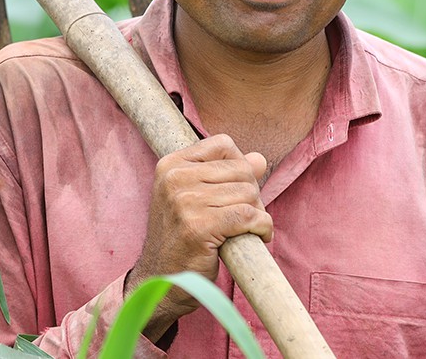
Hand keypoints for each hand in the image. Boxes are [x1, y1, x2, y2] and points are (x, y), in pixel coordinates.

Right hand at [130, 135, 270, 338]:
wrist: (162, 281)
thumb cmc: (182, 239)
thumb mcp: (197, 199)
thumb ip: (227, 175)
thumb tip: (259, 159)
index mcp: (171, 165)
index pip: (223, 145)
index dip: (240, 166)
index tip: (236, 191)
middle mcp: (174, 178)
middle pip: (241, 170)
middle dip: (252, 194)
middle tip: (243, 217)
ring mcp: (184, 202)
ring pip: (248, 193)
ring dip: (257, 214)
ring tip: (244, 229)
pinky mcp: (199, 226)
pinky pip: (248, 216)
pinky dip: (262, 227)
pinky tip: (258, 237)